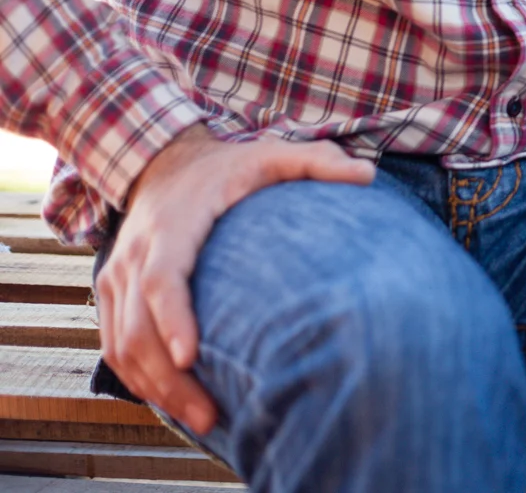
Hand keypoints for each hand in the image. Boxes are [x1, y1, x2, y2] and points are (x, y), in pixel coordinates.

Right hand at [95, 124, 375, 434]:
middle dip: (168, 377)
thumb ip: (319, 161)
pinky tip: (179, 403)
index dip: (173, 318)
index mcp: (175, 222)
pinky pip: (114, 345)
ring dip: (155, 388)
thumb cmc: (229, 165)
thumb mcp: (273, 152)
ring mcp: (117, 275)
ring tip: (203, 420)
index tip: (192, 357)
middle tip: (211, 415)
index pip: (163, 276)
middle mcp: (136, 253)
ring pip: (121, 344)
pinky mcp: (111, 293)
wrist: (165, 163)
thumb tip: (368, 174)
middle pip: (137, 327)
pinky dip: (140, 379)